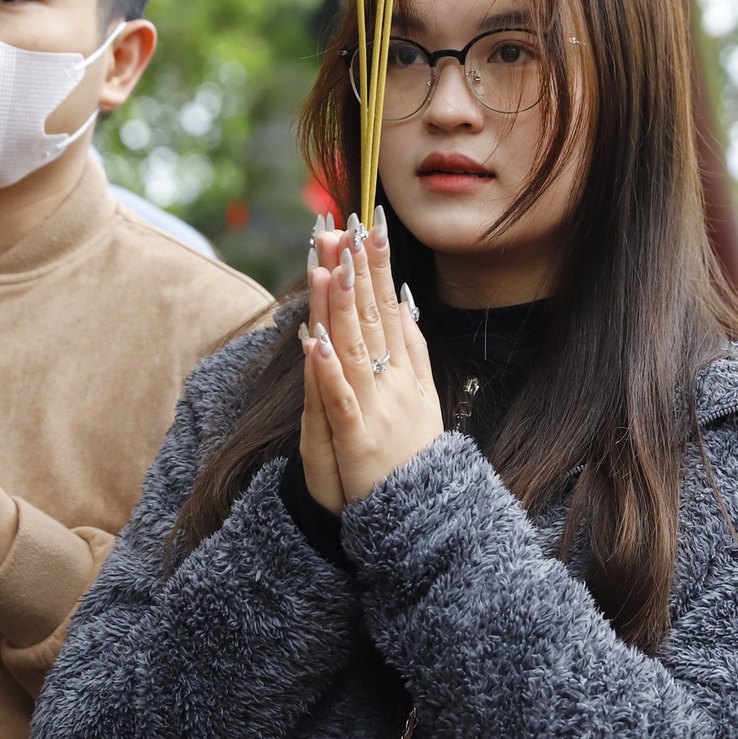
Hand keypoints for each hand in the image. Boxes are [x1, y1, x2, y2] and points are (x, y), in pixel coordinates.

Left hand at [302, 212, 441, 504]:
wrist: (420, 515)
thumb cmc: (415, 455)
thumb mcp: (424, 396)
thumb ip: (414, 350)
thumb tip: (405, 303)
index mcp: (405, 370)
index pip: (390, 306)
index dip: (380, 265)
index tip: (372, 223)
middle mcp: (393, 382)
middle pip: (373, 318)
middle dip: (360, 271)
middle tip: (349, 225)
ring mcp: (376, 409)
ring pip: (353, 349)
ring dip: (341, 307)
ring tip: (331, 267)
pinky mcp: (356, 439)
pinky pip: (338, 399)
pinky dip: (326, 371)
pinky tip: (313, 341)